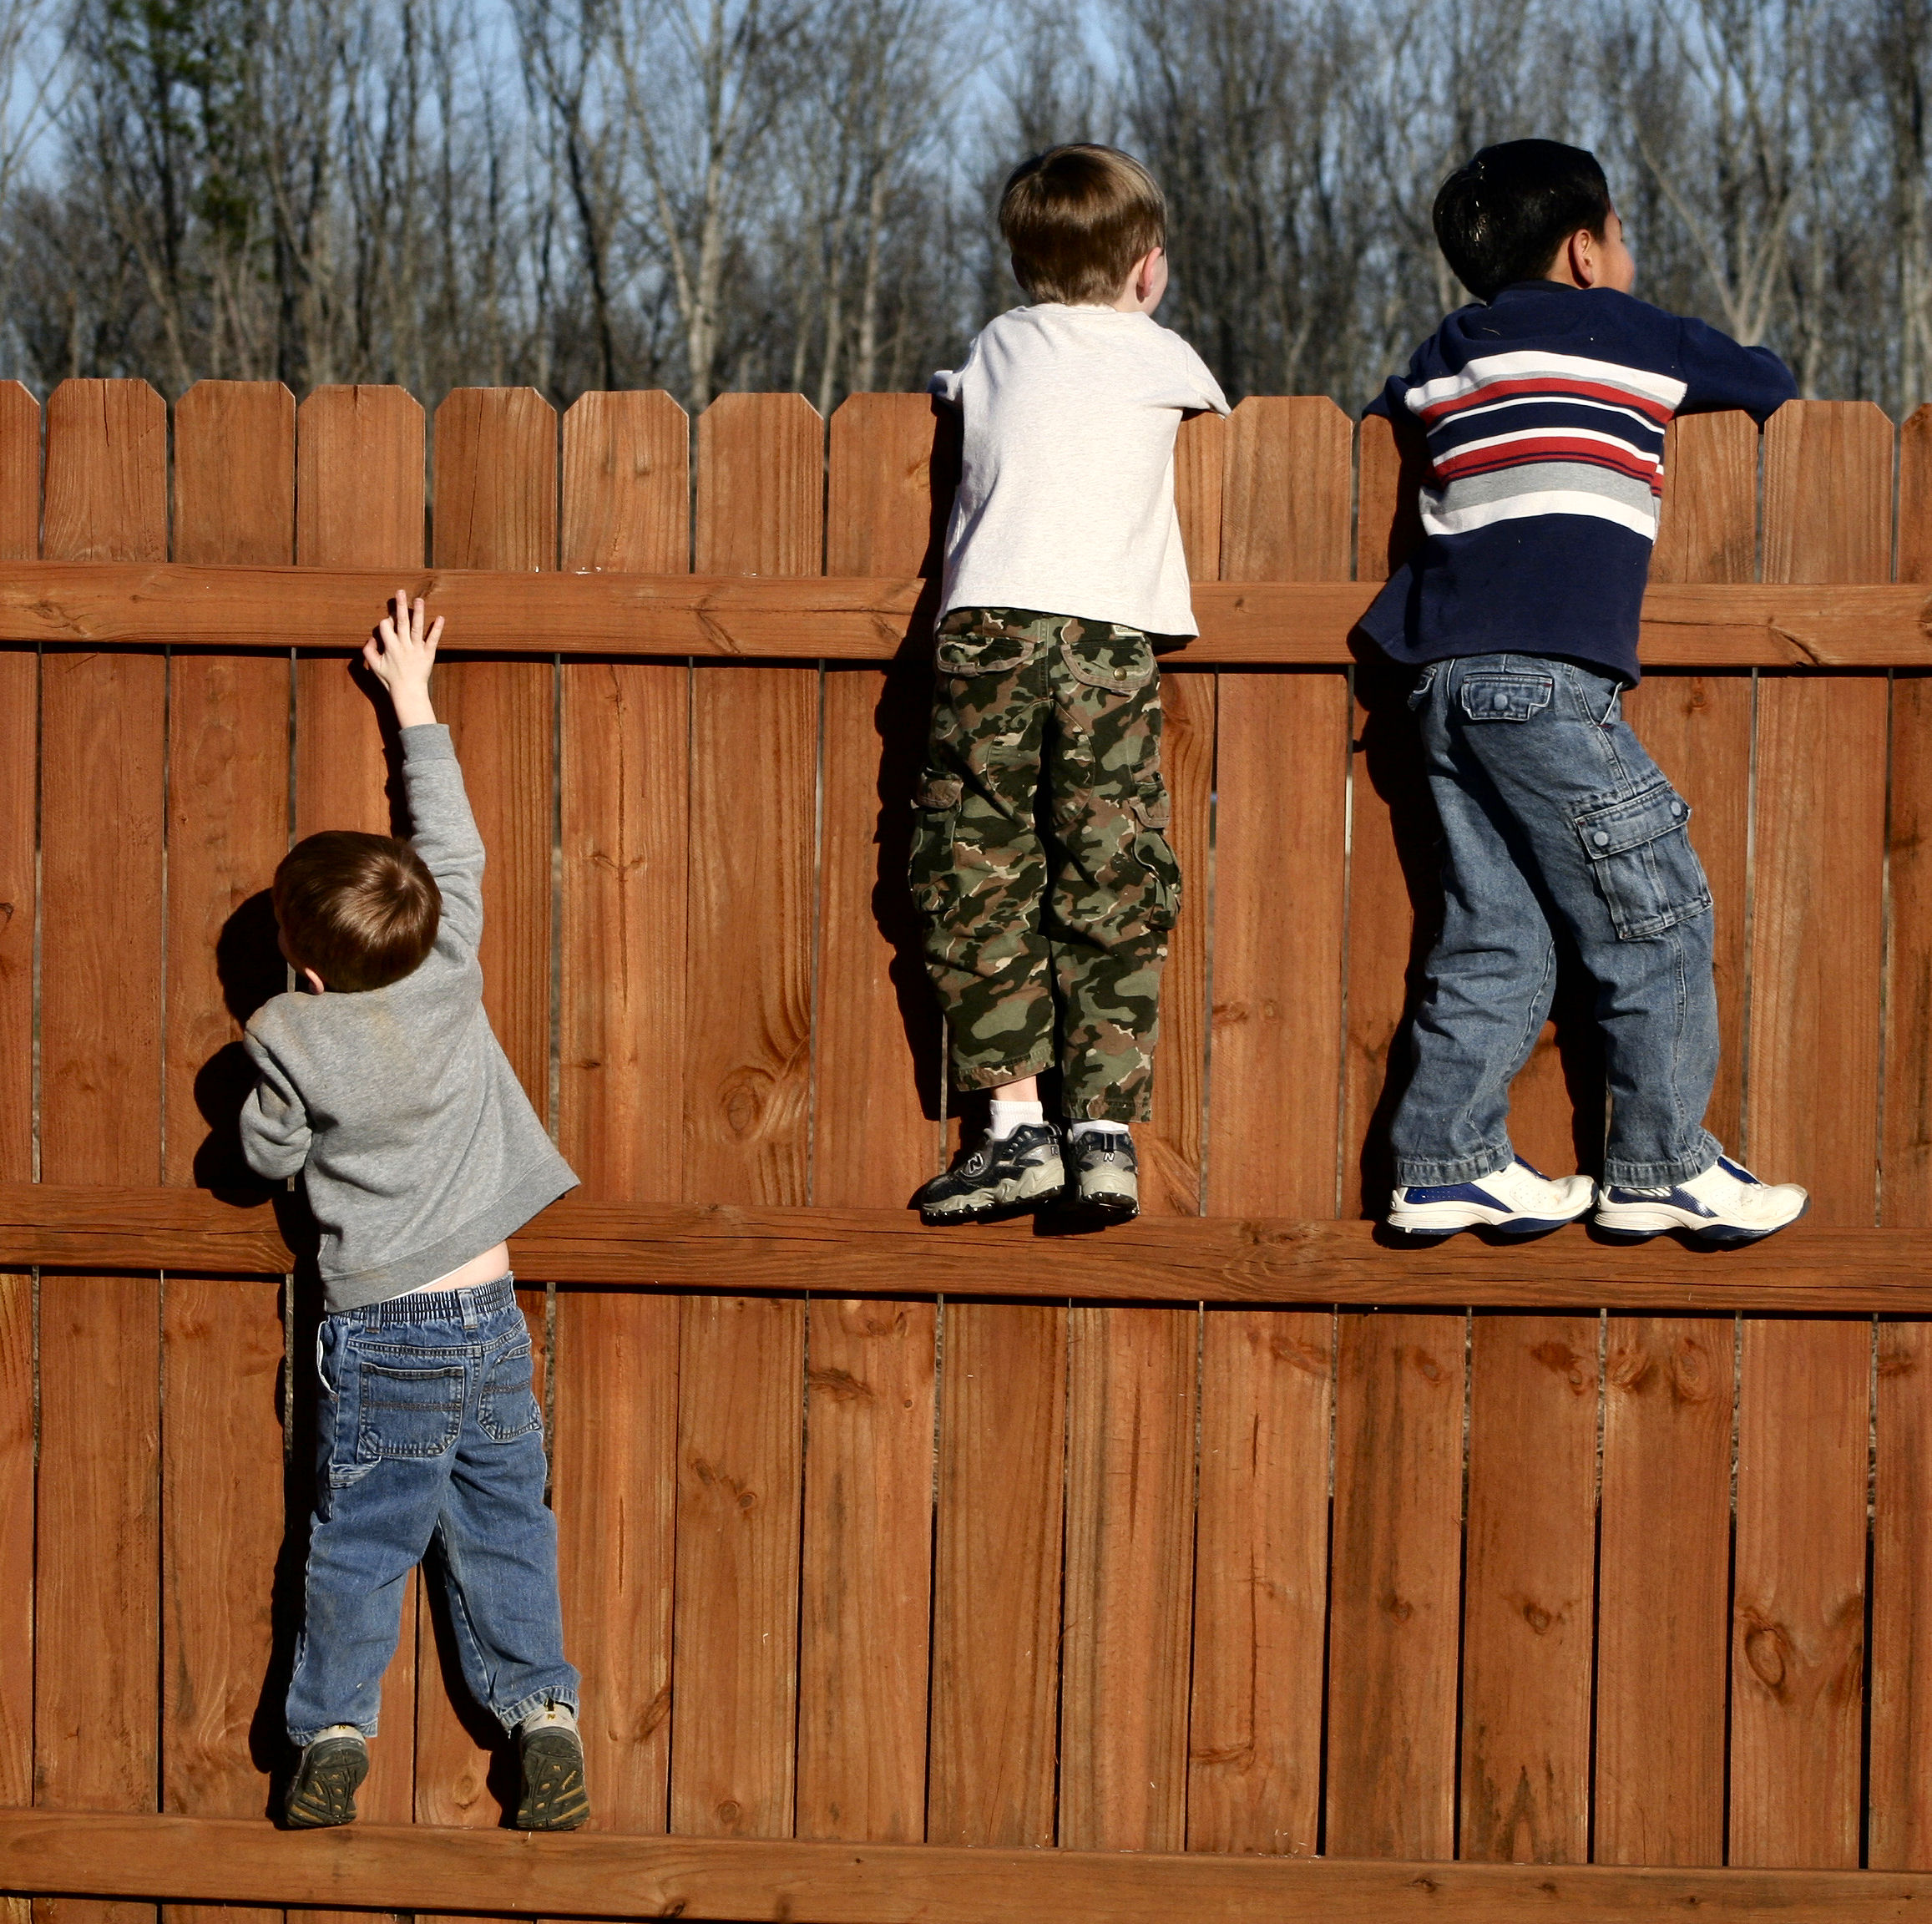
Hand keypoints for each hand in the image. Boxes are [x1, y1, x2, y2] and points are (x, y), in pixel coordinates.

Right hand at [362, 589, 442, 728]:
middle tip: (400, 591)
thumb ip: (368, 652)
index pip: (385, 627)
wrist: (408, 692)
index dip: (386, 621)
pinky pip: (433, 640)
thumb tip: (369, 638)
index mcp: (390, 647)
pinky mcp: (428, 654)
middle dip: (400, 605)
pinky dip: (437, 629)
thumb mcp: (374, 666)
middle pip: (401, 621)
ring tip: (419, 599)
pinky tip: (440, 618)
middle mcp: (403, 645)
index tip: (388, 620)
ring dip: (418, 612)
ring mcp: (417, 649)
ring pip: (417, 627)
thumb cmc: (390, 680)